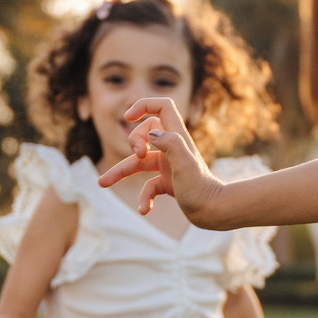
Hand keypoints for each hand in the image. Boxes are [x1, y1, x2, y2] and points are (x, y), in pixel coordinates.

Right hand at [99, 97, 223, 218]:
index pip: (162, 107)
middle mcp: (172, 149)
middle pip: (145, 132)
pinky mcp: (167, 184)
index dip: (144, 105)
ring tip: (102, 183)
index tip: (128, 117)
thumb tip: (152, 133)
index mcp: (177, 137)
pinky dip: (144, 198)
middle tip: (138, 155)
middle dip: (133, 141)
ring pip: (138, 163)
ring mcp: (169, 166)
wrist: (215, 212)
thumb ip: (171, 144)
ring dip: (120, 172)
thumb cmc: (201, 189)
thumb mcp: (185, 165)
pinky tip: (144, 210)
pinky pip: (148, 187)